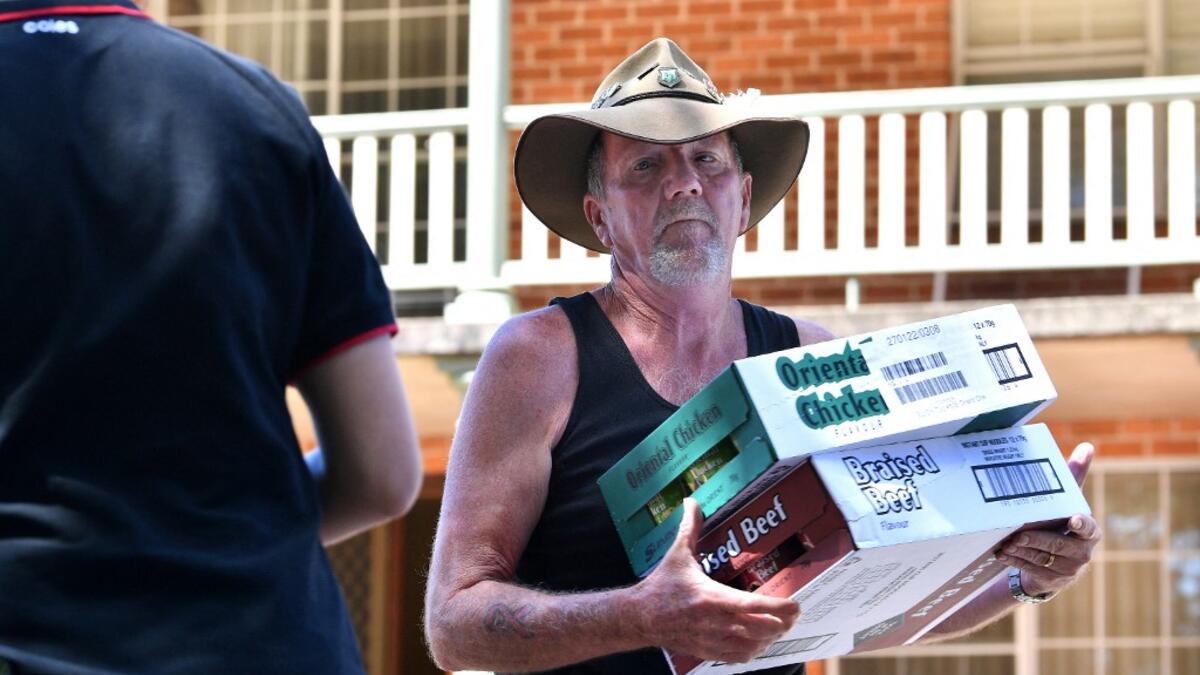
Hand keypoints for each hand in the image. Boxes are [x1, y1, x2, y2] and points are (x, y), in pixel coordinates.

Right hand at [634, 498, 800, 663]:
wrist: (640, 616)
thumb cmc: (661, 586)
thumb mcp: (677, 554)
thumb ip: (689, 527)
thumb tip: (691, 502)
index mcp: (711, 597)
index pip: (753, 605)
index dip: (779, 607)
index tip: (795, 604)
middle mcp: (715, 621)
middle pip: (761, 629)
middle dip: (782, 622)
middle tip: (792, 614)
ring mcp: (712, 639)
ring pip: (754, 646)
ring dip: (770, 637)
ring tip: (778, 626)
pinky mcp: (707, 651)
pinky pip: (739, 657)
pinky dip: (753, 650)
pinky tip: (757, 641)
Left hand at [996, 443, 1102, 596]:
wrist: (1053, 561)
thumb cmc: (1059, 523)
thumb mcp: (1066, 502)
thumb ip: (1075, 476)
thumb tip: (1087, 446)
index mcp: (1090, 532)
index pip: (1088, 528)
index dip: (1081, 524)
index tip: (1072, 519)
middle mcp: (1083, 553)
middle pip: (1056, 544)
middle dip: (1035, 539)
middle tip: (1016, 534)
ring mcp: (1070, 570)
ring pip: (1041, 558)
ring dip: (1020, 550)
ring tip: (1004, 543)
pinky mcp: (1053, 581)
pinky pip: (1032, 569)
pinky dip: (1015, 560)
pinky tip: (1001, 553)